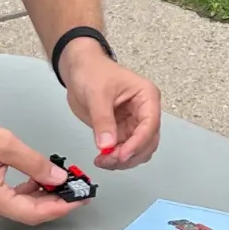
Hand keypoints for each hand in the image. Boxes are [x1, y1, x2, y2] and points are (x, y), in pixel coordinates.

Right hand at [0, 112, 81, 224]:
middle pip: (27, 213)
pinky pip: (7, 199)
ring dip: (40, 196)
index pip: (34, 213)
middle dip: (54, 203)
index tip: (79, 200)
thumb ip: (36, 164)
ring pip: (18, 206)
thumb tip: (57, 177)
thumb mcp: (7, 145)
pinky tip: (37, 179)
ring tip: (61, 183)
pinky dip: (25, 191)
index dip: (60, 208)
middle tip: (76, 192)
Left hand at [59, 40, 161, 170]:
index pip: (150, 124)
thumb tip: (107, 144)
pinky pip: (124, 151)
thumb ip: (102, 120)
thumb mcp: (97, 94)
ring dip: (123, 160)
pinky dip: (115, 158)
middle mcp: (144, 111)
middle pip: (148, 141)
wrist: (78, 69)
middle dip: (130, 154)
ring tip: (103, 160)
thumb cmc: (92, 71)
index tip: (122, 155)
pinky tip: (103, 158)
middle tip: (110, 160)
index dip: (138, 143)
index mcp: (146, 96)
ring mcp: (133, 123)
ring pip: (138, 150)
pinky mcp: (121, 131)